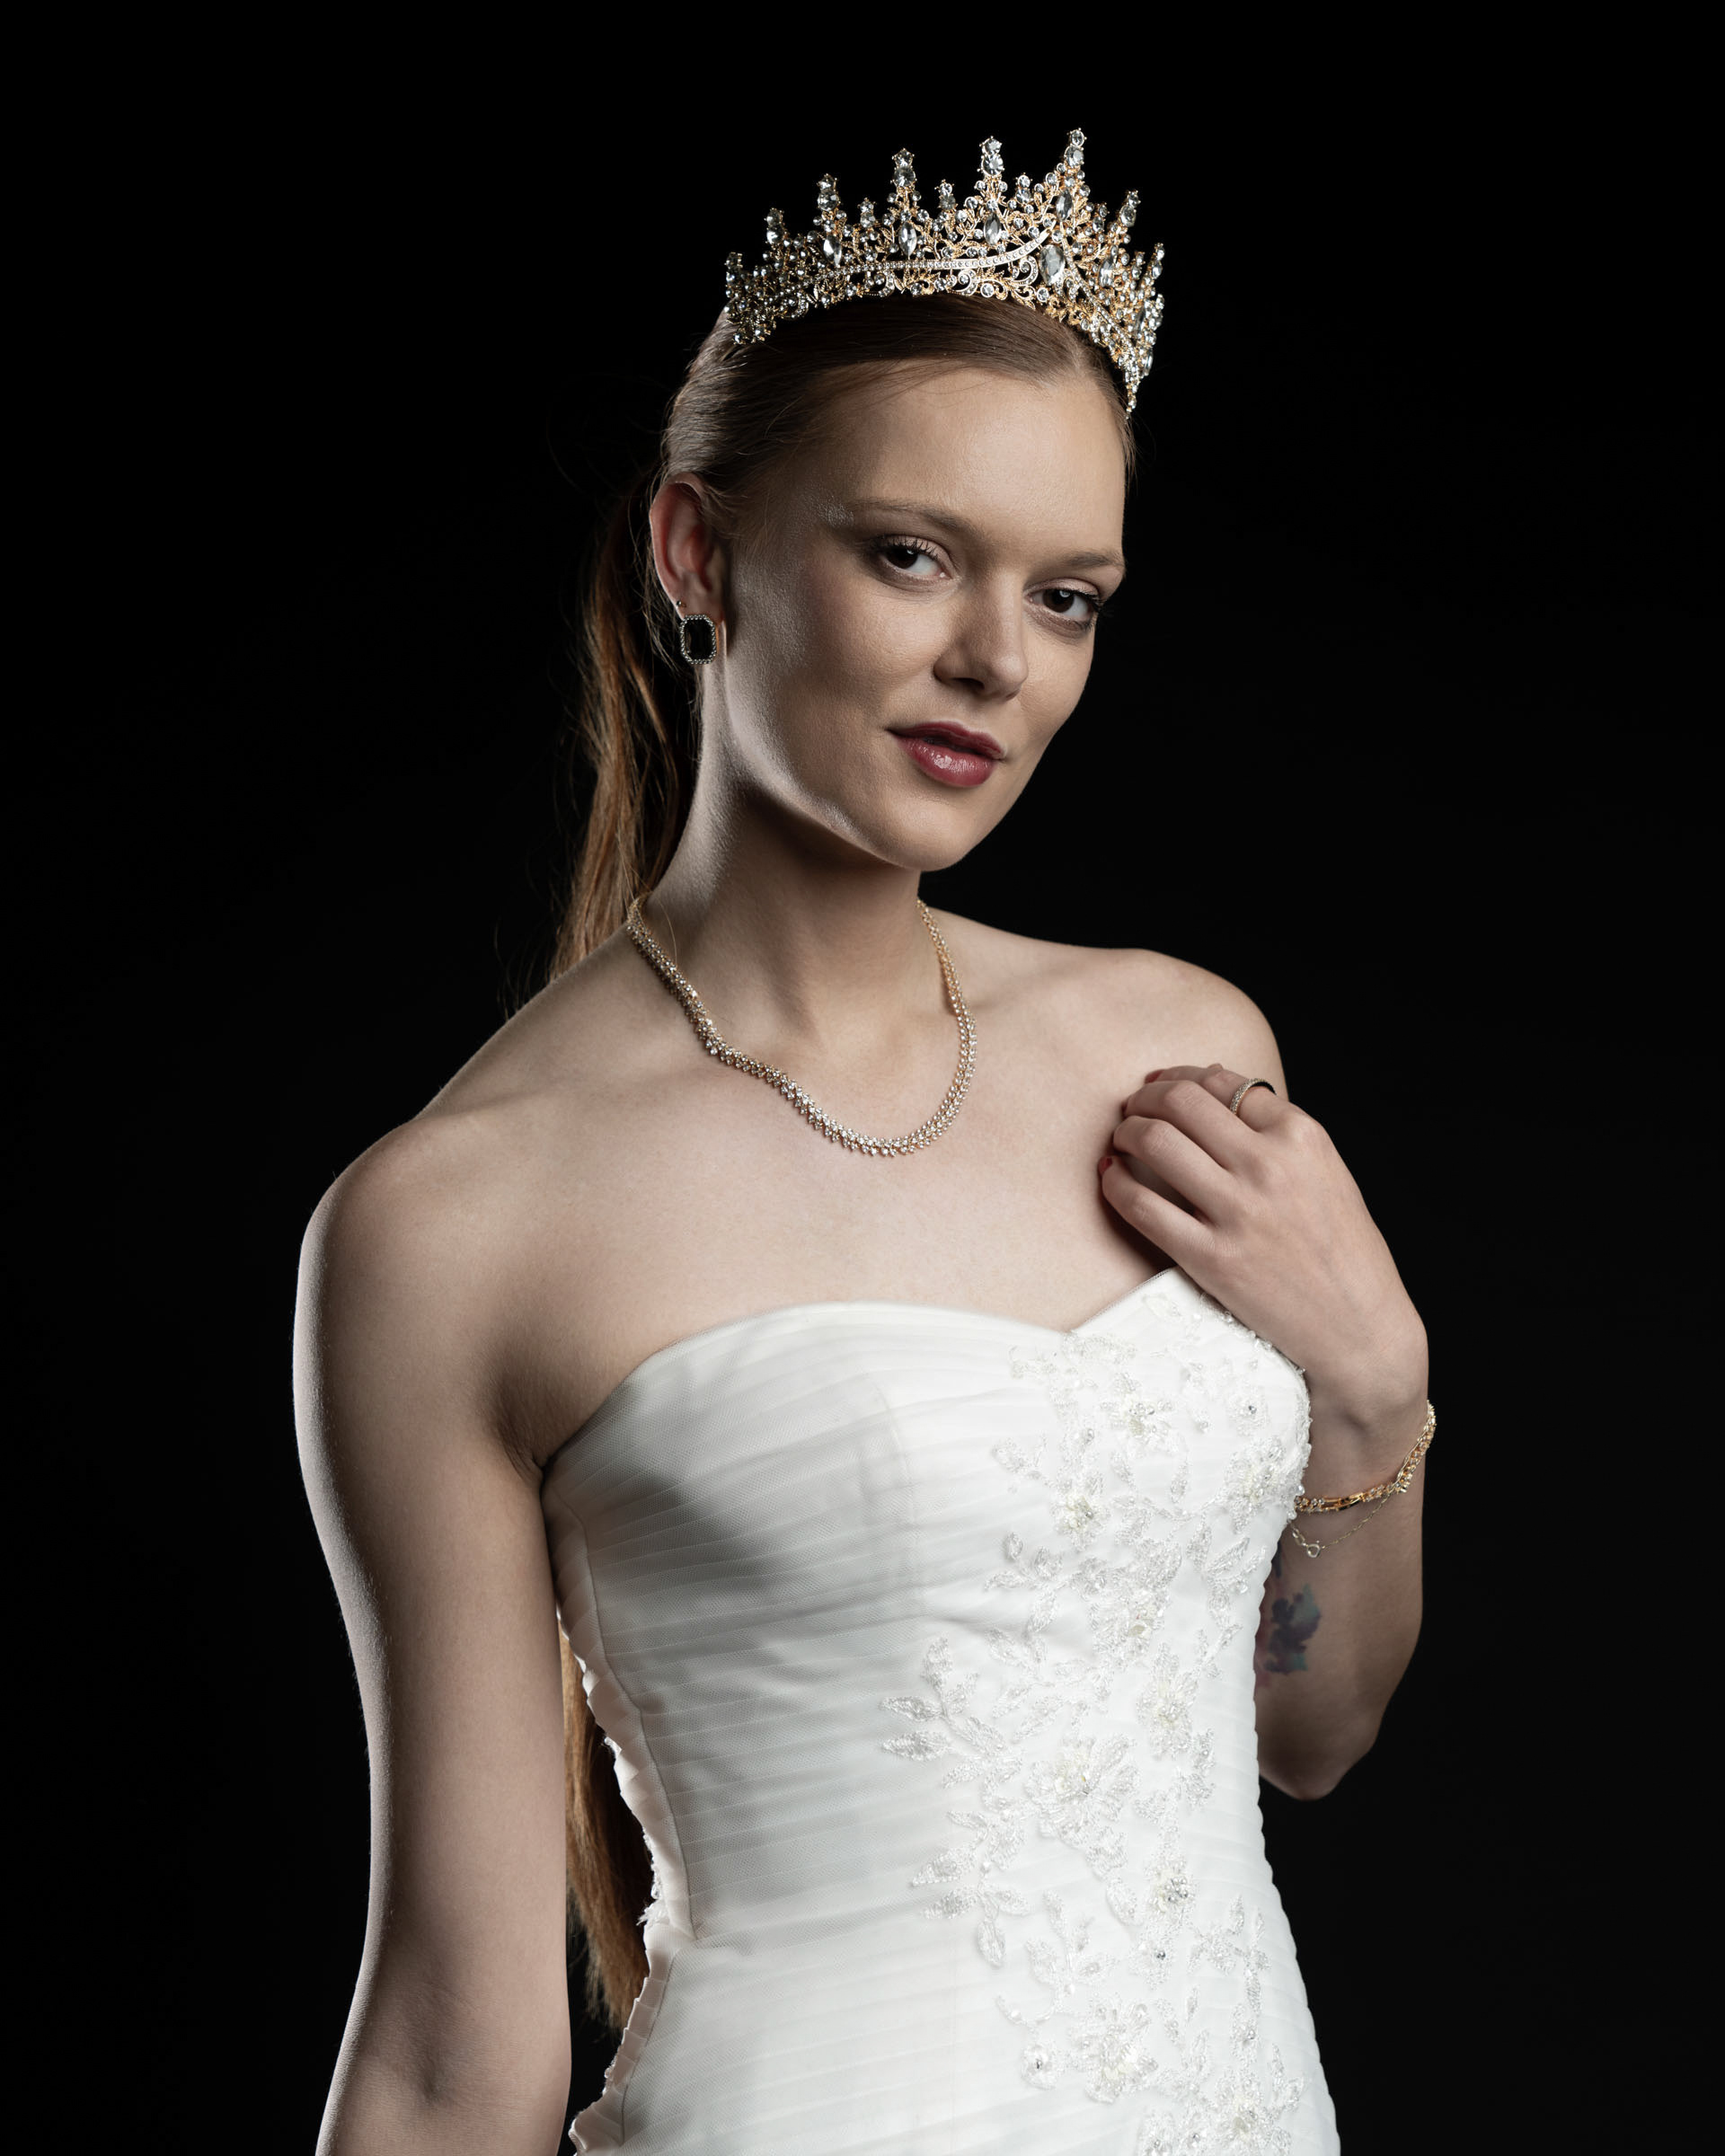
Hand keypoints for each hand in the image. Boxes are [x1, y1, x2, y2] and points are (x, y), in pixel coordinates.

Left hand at [1099, 1064, 1426, 1421]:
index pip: (1223, 1082)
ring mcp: (1239, 1212)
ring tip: (1120, 1140)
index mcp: (1303, 1137)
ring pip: (1155, 1141)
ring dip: (1126, 1132)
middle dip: (1145, 1098)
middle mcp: (1270, 1165)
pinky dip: (1115, 1183)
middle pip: (1181, 1102)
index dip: (1180, 1077)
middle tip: (1133, 1109)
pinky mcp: (1211, 1258)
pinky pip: (1141, 1205)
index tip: (1161, 1086)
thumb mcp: (1327, 1173)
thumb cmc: (1343, 1252)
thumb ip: (1277, 1131)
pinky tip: (1112, 1179)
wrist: (1360, 1329)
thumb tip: (1213, 1083)